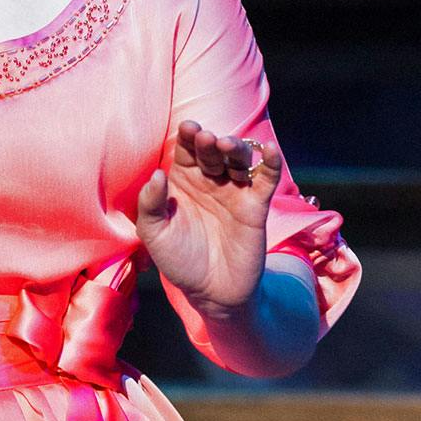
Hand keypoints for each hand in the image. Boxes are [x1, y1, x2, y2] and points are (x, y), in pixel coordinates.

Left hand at [134, 120, 281, 315]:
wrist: (211, 292)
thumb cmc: (178, 260)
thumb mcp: (154, 234)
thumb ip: (150, 204)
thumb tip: (157, 174)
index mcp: (184, 180)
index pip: (187, 150)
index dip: (188, 137)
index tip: (188, 128)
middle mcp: (210, 180)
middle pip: (212, 150)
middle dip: (209, 141)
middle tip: (206, 138)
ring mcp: (234, 191)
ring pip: (238, 159)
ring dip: (235, 148)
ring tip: (227, 144)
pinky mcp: (255, 206)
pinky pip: (265, 179)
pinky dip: (270, 163)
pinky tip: (270, 150)